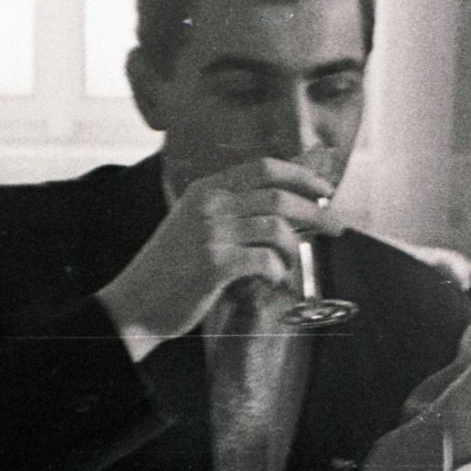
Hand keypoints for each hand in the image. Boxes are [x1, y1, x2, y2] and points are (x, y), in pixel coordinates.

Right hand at [96, 156, 344, 357]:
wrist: (134, 303)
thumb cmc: (172, 268)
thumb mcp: (196, 224)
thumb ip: (234, 210)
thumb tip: (289, 206)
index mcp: (206, 188)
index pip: (264, 167)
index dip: (301, 175)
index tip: (325, 190)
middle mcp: (210, 205)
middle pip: (279, 197)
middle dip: (316, 212)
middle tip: (336, 227)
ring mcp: (211, 233)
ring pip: (277, 229)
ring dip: (293, 249)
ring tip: (286, 264)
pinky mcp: (215, 265)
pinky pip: (267, 261)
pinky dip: (278, 272)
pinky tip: (270, 280)